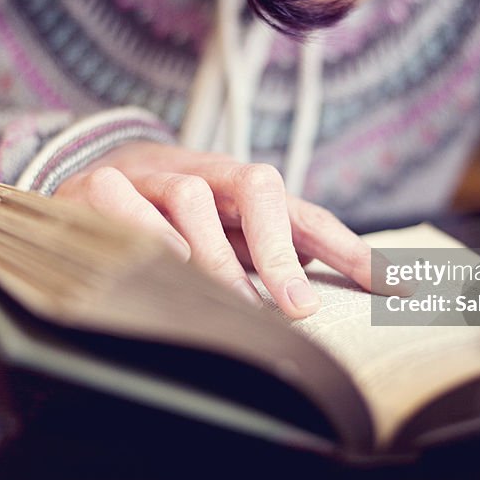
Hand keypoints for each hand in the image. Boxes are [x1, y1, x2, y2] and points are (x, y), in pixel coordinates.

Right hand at [52, 142, 372, 317]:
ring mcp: (152, 173)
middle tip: (295, 307)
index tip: (396, 286)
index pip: (305, 214)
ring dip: (214, 255)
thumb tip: (312, 287)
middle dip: (278, 248)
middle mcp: (205, 172)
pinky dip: (147, 235)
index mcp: (243, 190)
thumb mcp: (223, 238)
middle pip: (257, 187)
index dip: (350, 249)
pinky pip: (126, 204)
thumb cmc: (170, 220)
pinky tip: (162, 267)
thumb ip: (265, 256)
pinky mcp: (100, 184)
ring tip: (229, 301)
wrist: (82, 179)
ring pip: (192, 198)